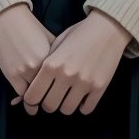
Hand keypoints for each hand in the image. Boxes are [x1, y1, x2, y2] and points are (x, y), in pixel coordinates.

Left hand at [0, 3, 130, 115]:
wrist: (107, 28)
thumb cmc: (79, 34)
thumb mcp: (56, 44)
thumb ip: (46, 64)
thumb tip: (35, 84)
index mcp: (51, 64)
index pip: (33, 96)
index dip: (32, 100)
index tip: (36, 98)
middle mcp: (66, 75)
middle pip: (49, 106)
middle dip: (48, 104)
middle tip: (52, 98)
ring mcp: (84, 82)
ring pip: (67, 110)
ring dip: (65, 105)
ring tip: (67, 97)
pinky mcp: (99, 87)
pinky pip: (86, 109)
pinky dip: (82, 106)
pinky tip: (81, 98)